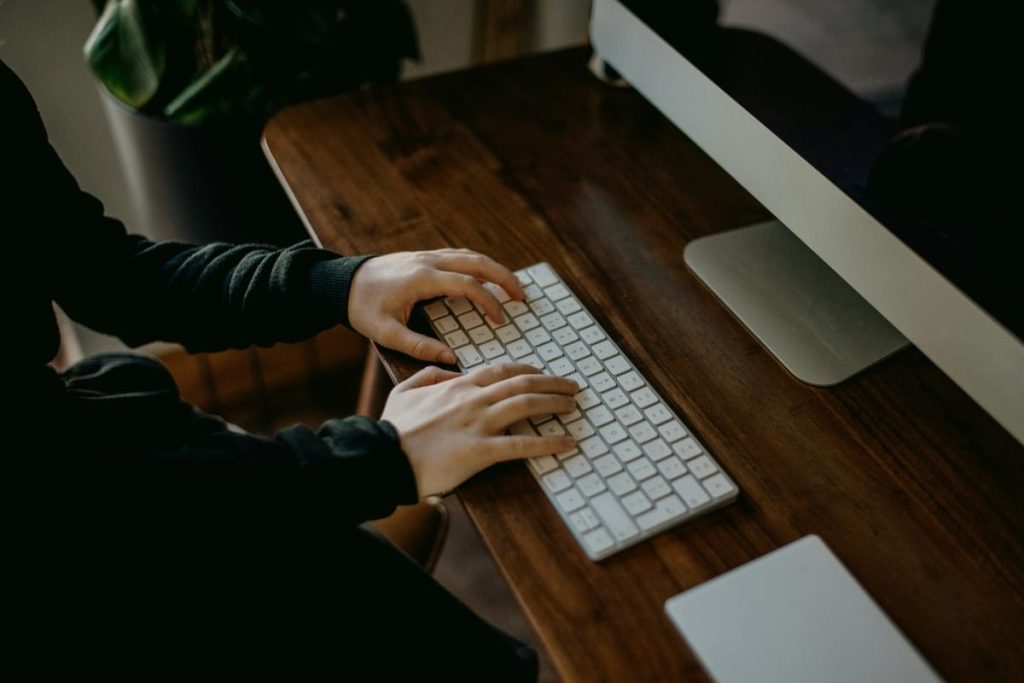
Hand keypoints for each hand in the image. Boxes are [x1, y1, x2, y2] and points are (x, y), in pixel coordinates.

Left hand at [348, 248, 524, 362]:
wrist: (340, 282)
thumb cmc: (361, 308)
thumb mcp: (386, 333)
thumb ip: (419, 347)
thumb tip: (451, 359)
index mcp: (422, 279)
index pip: (468, 285)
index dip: (489, 301)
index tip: (500, 319)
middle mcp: (428, 261)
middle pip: (477, 262)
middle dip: (504, 277)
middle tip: (522, 296)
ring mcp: (426, 255)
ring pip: (470, 255)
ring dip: (494, 268)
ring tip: (511, 287)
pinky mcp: (423, 256)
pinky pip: (459, 255)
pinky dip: (478, 264)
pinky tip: (486, 277)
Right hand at [381, 364, 578, 497]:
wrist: (384, 456)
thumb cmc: (393, 428)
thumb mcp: (404, 391)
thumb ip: (428, 375)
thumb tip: (447, 369)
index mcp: (456, 385)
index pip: (501, 370)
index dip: (527, 370)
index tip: (542, 373)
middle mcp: (473, 399)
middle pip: (521, 382)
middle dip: (551, 382)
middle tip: (571, 386)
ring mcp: (479, 423)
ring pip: (526, 404)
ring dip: (555, 402)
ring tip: (573, 405)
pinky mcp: (481, 450)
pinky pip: (522, 444)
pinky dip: (549, 442)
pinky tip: (567, 442)